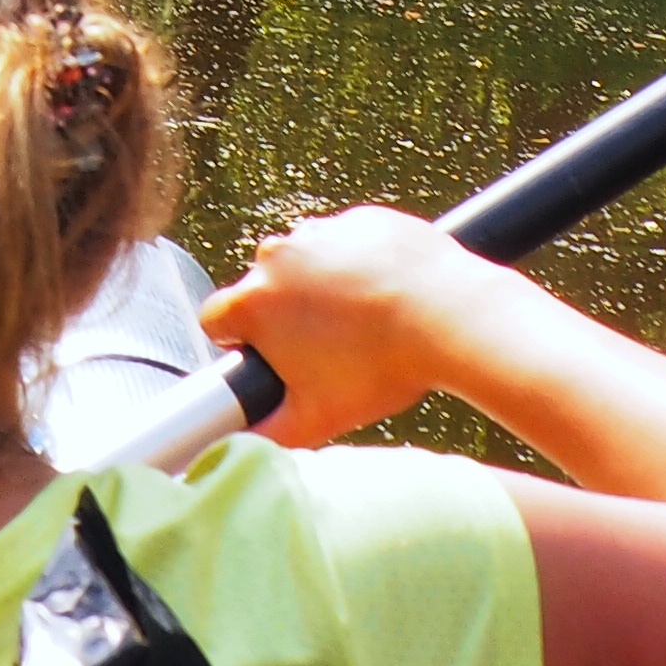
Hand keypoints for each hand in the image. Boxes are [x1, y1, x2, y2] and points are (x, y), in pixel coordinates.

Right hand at [198, 204, 525, 447]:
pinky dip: (359, 263)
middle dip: (285, 315)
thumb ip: (266, 435)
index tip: (270, 358)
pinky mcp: (362, 218)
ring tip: (362, 323)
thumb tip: (238, 447)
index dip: (238, 344)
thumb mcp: (318, 418)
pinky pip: (348, 242)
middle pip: (263, 288)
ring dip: (321, 286)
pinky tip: (388, 295)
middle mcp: (278, 255)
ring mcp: (321, 231)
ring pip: (306, 262)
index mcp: (255, 301)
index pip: (216, 319)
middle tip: (327, 349)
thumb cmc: (381, 369)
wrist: (449, 316)